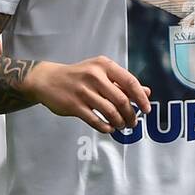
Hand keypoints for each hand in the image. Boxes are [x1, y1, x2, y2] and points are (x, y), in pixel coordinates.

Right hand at [27, 57, 151, 133]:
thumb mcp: (101, 72)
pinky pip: (96, 120)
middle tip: (133, 122)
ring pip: (110, 112)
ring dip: (119, 122)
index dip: (141, 98)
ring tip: (121, 125)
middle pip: (121, 100)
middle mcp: (94, 76)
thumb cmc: (78, 75)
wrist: (47, 80)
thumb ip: (123, 82)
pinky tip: (109, 128)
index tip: (146, 109)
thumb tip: (147, 92)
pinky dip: (106, 127)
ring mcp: (83, 91)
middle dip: (131, 115)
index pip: (130, 82)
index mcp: (104, 65)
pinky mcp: (74, 105)